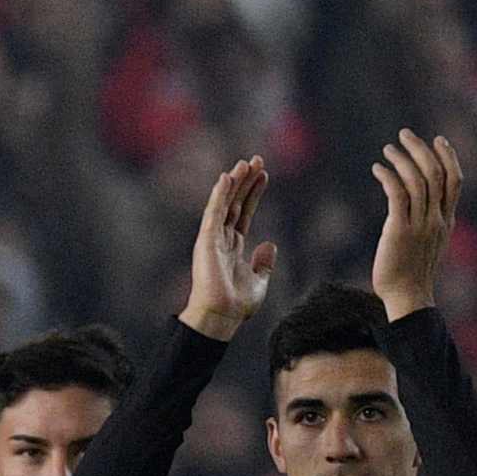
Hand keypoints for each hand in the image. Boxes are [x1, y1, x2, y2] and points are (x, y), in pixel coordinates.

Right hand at [183, 155, 274, 337]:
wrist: (222, 316)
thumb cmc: (237, 304)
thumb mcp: (260, 280)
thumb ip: (264, 262)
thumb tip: (270, 243)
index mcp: (233, 246)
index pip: (244, 212)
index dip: (254, 193)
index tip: (264, 175)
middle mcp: (221, 239)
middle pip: (235, 203)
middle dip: (246, 181)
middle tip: (256, 159)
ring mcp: (212, 239)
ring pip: (224, 203)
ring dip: (235, 182)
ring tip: (246, 162)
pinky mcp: (206, 241)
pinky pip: (214, 212)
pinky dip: (219, 194)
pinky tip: (227, 178)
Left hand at [366, 130, 462, 319]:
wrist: (407, 297)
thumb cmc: (412, 271)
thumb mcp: (428, 242)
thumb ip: (428, 221)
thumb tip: (417, 204)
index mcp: (447, 220)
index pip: (455, 181)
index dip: (448, 157)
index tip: (437, 139)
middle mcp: (438, 219)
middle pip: (437, 174)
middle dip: (421, 150)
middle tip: (405, 134)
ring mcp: (421, 225)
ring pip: (418, 181)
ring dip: (402, 160)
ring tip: (387, 149)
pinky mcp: (400, 231)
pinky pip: (398, 196)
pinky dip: (389, 177)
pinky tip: (378, 169)